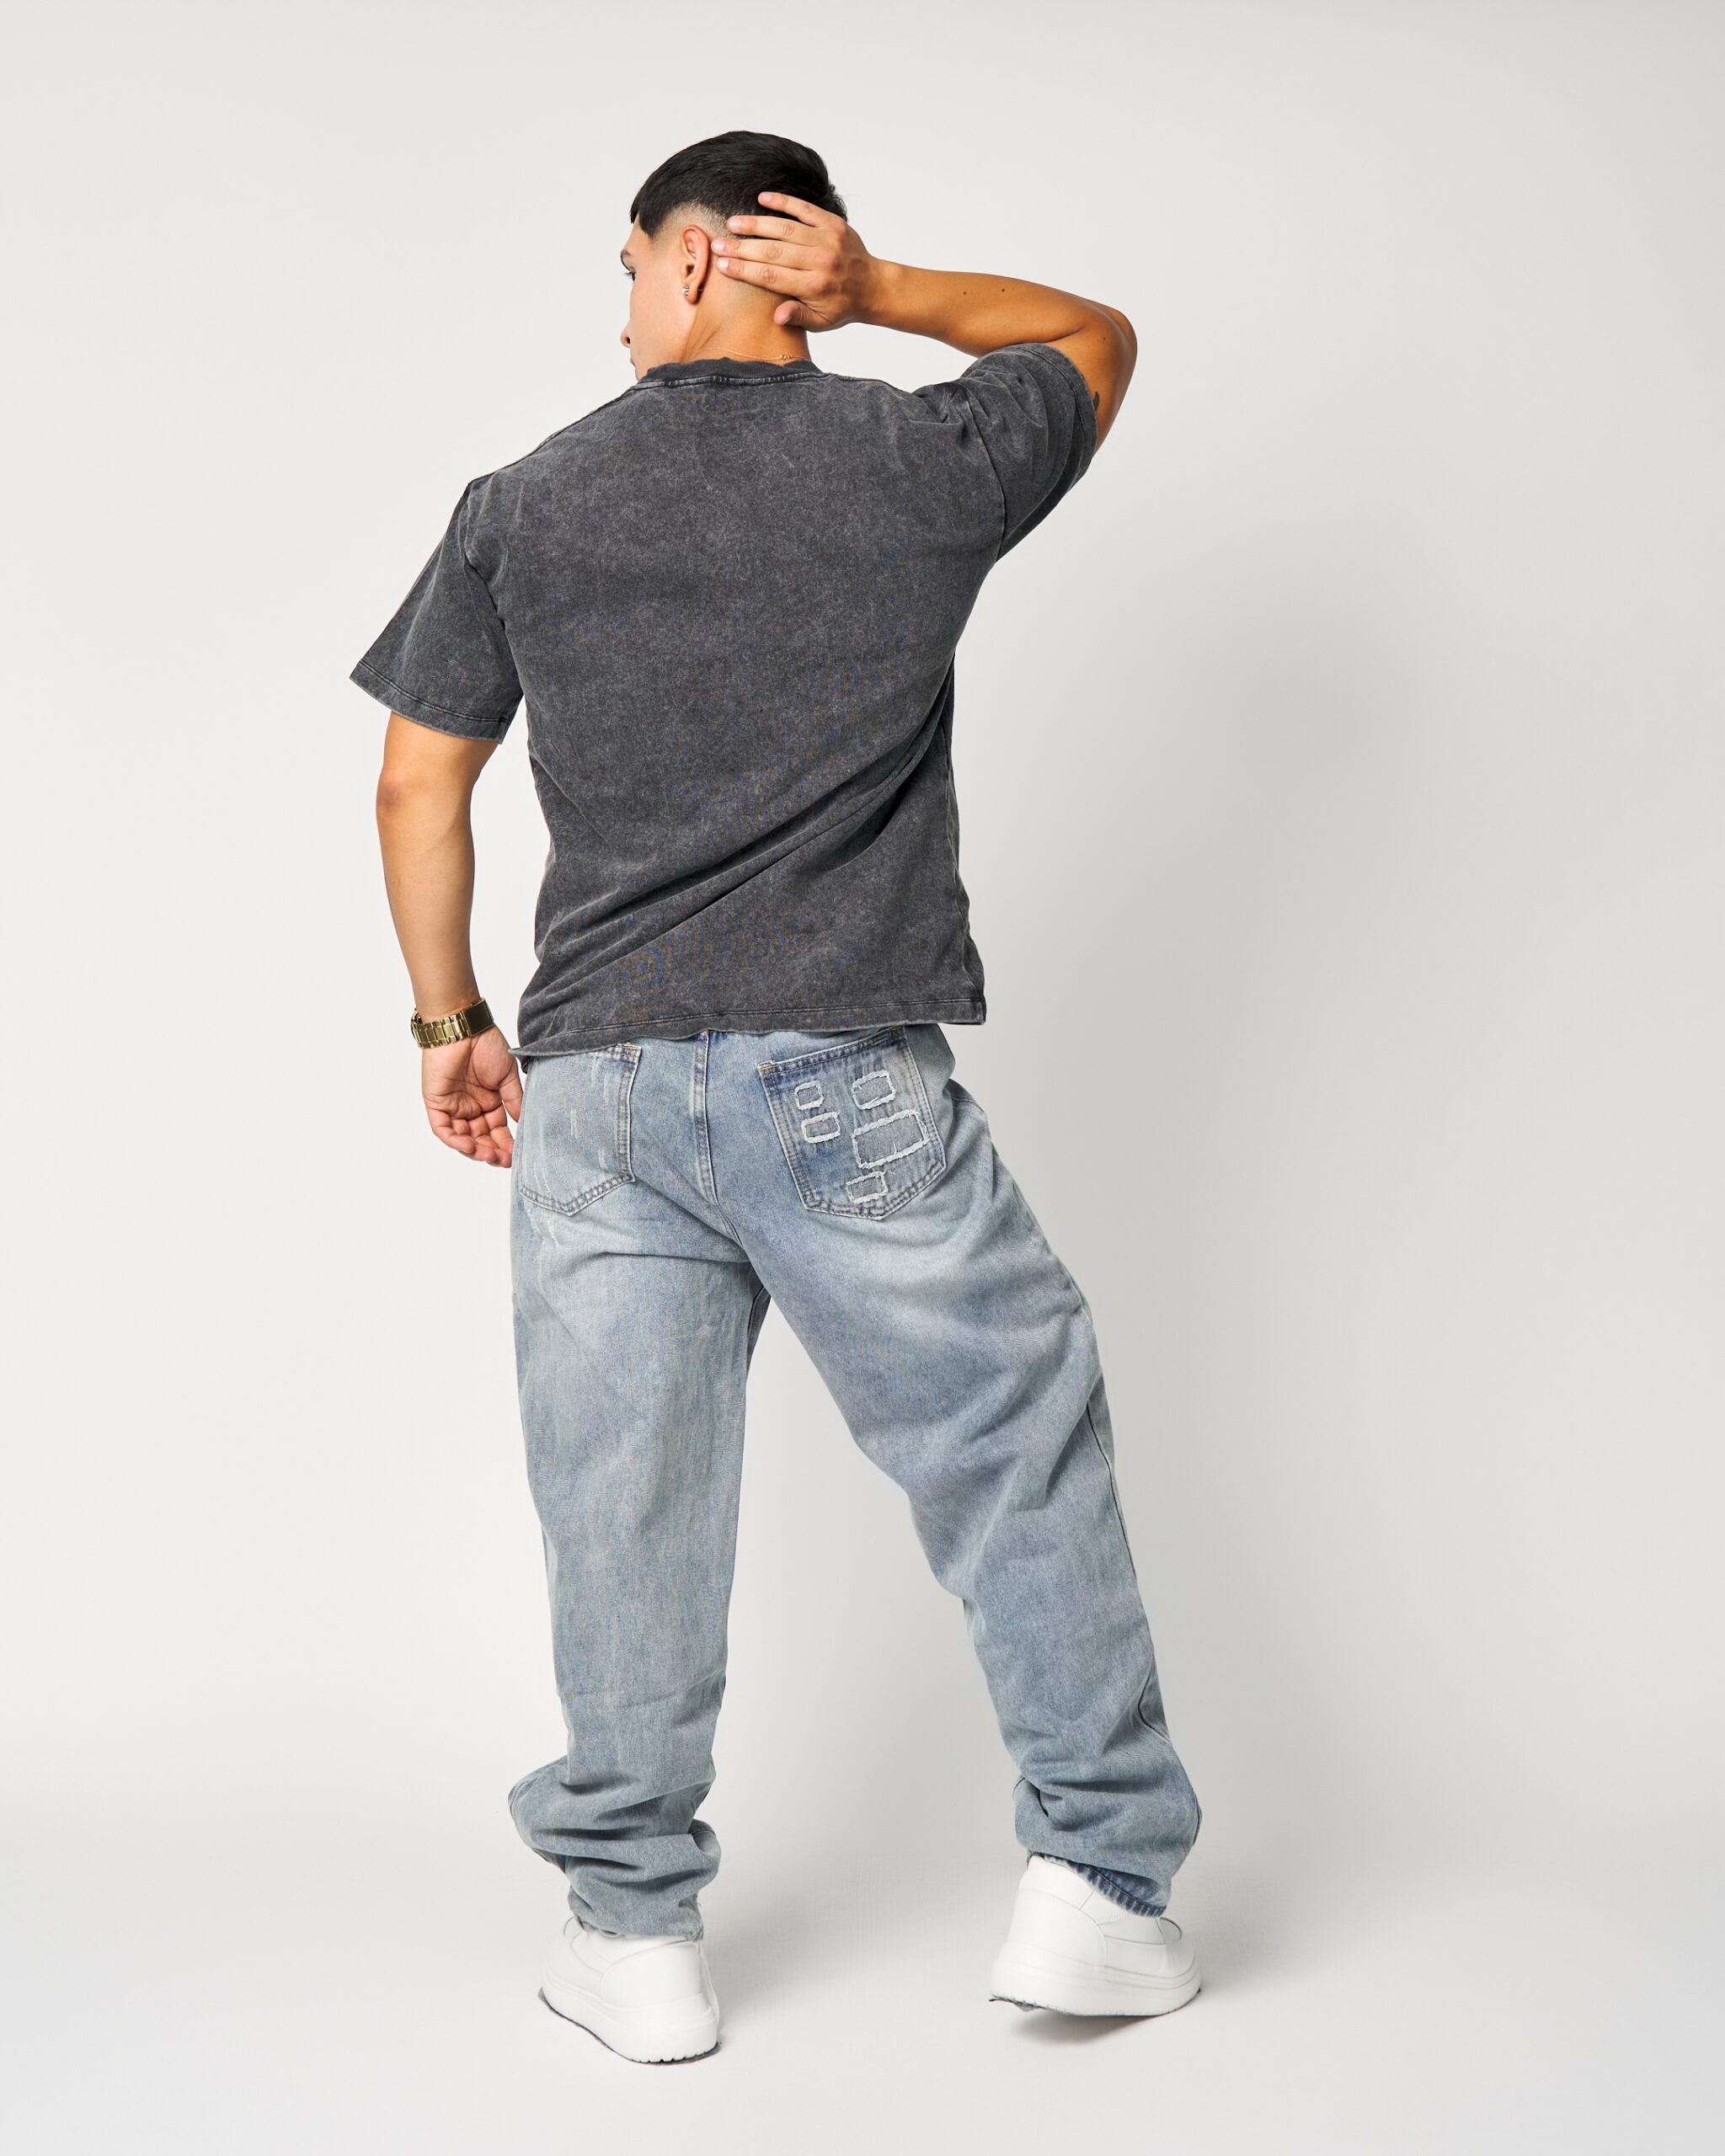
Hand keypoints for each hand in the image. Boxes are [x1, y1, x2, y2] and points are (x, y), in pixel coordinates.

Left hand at [421, 1027, 522, 1167]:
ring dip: (474, 1150)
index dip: (506, 1145)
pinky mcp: (436, 1103)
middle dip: (492, 1152)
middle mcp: (470, 1107)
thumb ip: (514, 1100)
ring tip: (489, 1156)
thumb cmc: (486, 1044)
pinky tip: (469, 1146)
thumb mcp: (507, 1076)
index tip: (517, 1156)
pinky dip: (455, 1140)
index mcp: (488, 1102)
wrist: (464, 1027)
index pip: (496, 1131)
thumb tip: (523, 1123)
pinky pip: (443, 1129)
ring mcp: (452, 1106)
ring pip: (462, 1138)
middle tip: (504, 1161)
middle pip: (480, 1138)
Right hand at [709, 190, 883, 331]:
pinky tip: (762, 198)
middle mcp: (820, 261)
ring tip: (732, 223)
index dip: (744, 270)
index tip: (722, 265)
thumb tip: (777, 317)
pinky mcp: (833, 223)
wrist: (874, 287)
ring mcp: (827, 239)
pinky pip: (805, 209)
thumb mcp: (821, 322)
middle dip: (742, 248)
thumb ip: (798, 317)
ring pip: (784, 229)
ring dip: (756, 224)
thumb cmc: (842, 307)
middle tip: (718, 244)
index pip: (772, 277)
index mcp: (814, 287)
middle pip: (773, 251)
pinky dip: (783, 202)